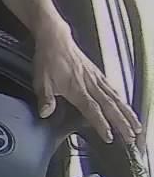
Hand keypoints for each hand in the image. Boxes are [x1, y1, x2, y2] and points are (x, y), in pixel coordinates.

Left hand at [34, 22, 141, 143]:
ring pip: (116, 99)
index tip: (109, 137)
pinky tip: (126, 107)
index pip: (92, 110)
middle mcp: (90, 84)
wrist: (55, 39)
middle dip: (122, 123)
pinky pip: (113, 89)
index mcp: (77, 88)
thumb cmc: (48, 59)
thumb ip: (45, 98)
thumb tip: (45, 113)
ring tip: (136, 126)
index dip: (101, 124)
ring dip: (127, 113)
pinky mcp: (97, 74)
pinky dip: (122, 99)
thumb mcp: (41, 80)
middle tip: (131, 137)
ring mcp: (96, 79)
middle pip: (110, 107)